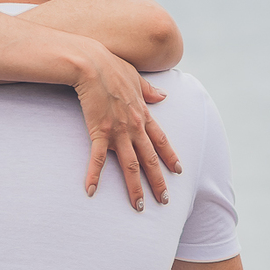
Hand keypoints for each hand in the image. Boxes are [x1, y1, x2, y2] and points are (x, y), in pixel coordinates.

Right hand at [73, 46, 181, 209]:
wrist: (92, 63)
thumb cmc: (111, 66)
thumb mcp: (136, 77)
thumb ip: (149, 90)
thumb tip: (163, 96)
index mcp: (143, 114)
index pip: (161, 140)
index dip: (170, 157)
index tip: (178, 171)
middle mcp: (135, 126)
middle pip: (150, 159)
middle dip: (158, 182)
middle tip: (164, 201)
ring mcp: (118, 131)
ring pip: (131, 165)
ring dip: (135, 188)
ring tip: (138, 207)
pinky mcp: (99, 132)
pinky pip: (98, 159)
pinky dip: (94, 176)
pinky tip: (91, 191)